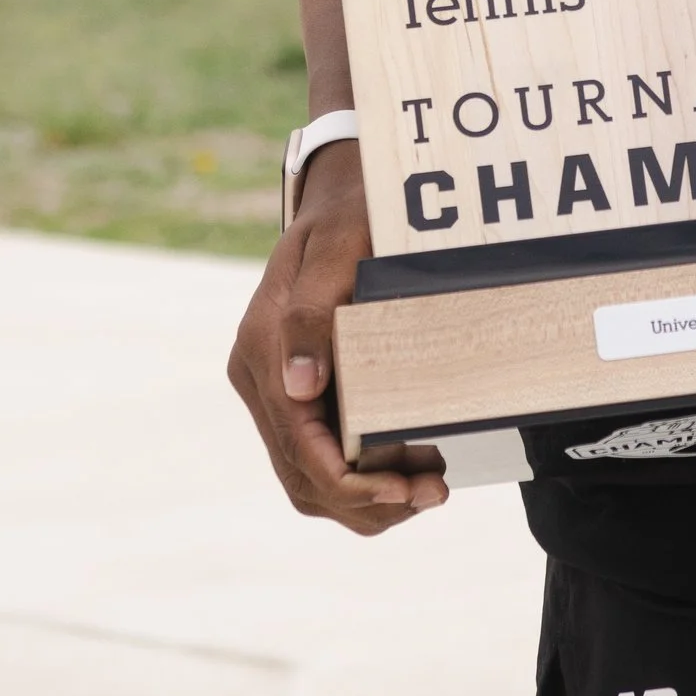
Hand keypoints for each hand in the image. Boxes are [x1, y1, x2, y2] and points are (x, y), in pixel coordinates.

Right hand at [226, 140, 449, 532]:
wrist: (342, 194)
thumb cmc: (348, 215)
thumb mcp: (337, 246)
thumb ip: (313, 311)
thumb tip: (301, 387)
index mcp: (262, 348)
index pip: (298, 444)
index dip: (350, 481)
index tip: (403, 490)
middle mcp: (262, 377)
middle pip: (303, 476)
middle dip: (366, 501)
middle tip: (434, 494)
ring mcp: (277, 388)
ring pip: (309, 479)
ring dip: (367, 501)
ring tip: (428, 489)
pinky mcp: (299, 393)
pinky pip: (321, 457)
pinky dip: (364, 478)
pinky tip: (411, 468)